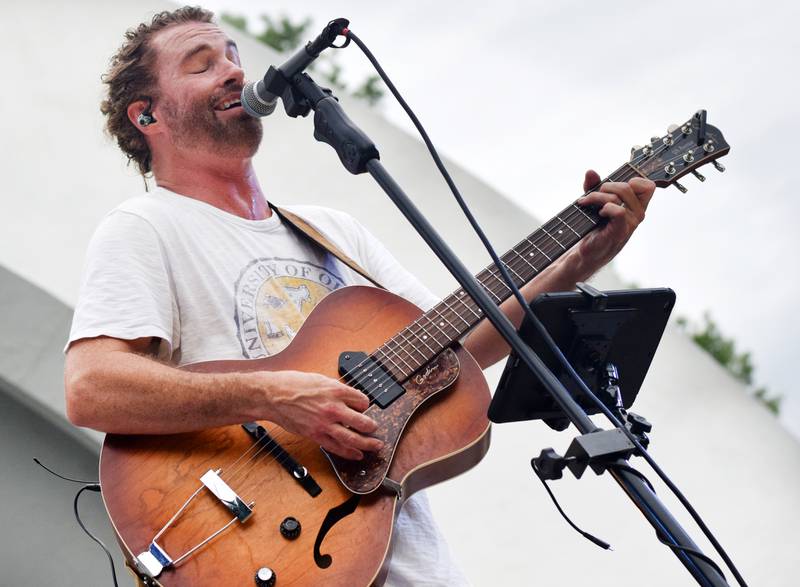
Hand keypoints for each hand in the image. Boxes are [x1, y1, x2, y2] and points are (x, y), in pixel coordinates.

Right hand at [263, 370, 382, 459]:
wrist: (273, 395)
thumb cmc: (293, 384)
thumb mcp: (320, 379)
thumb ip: (336, 389)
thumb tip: (348, 397)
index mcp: (336, 390)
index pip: (362, 400)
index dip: (365, 404)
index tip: (363, 407)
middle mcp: (333, 407)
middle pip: (362, 421)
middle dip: (372, 427)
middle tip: (376, 429)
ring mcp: (324, 423)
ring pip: (352, 438)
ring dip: (366, 444)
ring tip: (375, 446)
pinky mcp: (315, 435)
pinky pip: (335, 447)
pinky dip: (348, 452)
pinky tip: (357, 455)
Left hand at [572, 169, 655, 273]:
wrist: (586, 251)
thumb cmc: (594, 227)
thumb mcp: (594, 202)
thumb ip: (593, 185)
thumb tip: (591, 172)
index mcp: (636, 206)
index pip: (648, 186)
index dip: (634, 180)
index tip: (616, 185)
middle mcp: (637, 214)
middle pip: (627, 186)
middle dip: (605, 186)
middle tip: (592, 195)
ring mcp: (631, 223)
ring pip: (618, 197)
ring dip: (597, 197)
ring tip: (587, 203)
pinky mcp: (620, 231)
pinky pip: (618, 211)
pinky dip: (605, 207)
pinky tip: (598, 213)